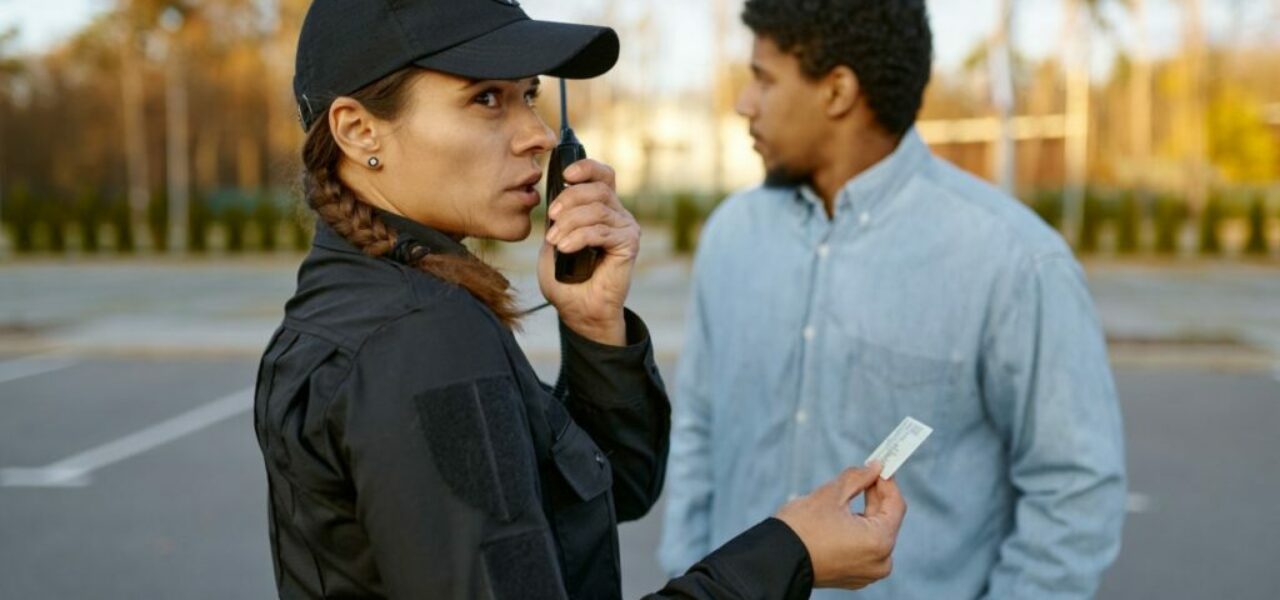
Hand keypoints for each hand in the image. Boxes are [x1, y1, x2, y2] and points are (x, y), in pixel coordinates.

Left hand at [539, 159, 639, 345]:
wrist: (580, 310)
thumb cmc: (566, 279)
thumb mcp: (554, 241)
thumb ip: (558, 219)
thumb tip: (556, 201)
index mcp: (602, 208)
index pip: (602, 175)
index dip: (586, 168)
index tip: (565, 175)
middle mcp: (617, 214)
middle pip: (598, 188)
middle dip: (570, 198)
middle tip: (551, 217)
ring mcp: (626, 228)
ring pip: (597, 209)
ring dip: (570, 222)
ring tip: (555, 241)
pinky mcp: (629, 244)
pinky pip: (602, 230)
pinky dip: (579, 237)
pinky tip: (565, 248)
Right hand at [774, 463, 905, 589]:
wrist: (774, 559)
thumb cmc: (801, 528)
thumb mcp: (831, 495)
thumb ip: (858, 478)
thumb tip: (874, 467)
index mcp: (878, 541)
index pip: (896, 505)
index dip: (887, 481)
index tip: (880, 465)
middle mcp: (879, 562)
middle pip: (885, 520)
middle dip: (875, 496)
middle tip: (865, 474)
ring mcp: (866, 573)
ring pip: (873, 534)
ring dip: (864, 513)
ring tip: (848, 494)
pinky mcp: (853, 577)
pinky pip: (863, 549)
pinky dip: (856, 531)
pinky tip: (842, 516)